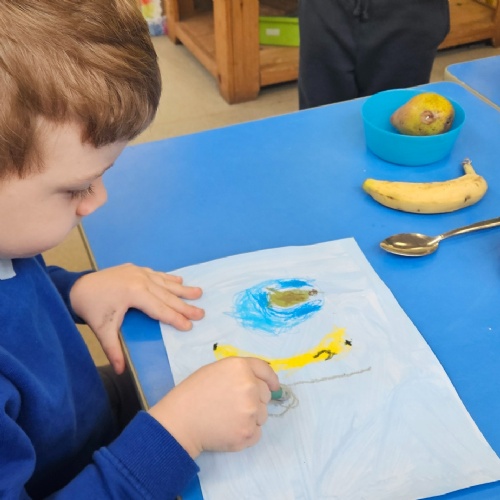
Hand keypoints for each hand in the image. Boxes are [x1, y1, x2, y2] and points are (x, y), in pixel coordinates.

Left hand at [70, 264, 203, 372]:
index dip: (175, 319)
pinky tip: (179, 280)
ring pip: (165, 283)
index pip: (160, 309)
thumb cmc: (92, 309)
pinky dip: (169, 279)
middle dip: (185, 306)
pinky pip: (157, 274)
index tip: (189, 327)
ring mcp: (139, 272)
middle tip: (201, 313)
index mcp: (135, 294)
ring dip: (182, 289)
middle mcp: (141, 280)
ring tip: (199, 292)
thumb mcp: (103, 330)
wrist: (76, 287)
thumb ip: (114, 350)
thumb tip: (120, 372)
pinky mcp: (135, 269)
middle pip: (167, 296)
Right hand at [149, 357, 279, 458]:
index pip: (265, 371)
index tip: (275, 387)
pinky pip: (257, 432)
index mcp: (240, 367)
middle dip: (255, 399)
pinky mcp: (248, 433)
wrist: (180, 421)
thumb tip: (262, 384)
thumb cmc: (193, 393)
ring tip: (227, 417)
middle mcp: (250, 387)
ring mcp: (251, 411)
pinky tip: (229, 429)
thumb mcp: (215, 370)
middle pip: (265, 394)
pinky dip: (246, 432)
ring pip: (262, 414)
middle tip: (233, 405)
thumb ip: (240, 373)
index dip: (271, 379)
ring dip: (251, 416)